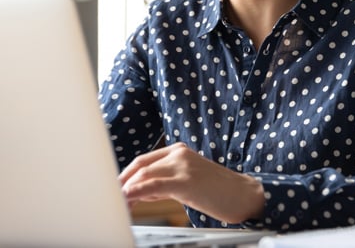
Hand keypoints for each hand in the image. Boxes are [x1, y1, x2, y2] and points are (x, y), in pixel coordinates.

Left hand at [118, 142, 264, 224]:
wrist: (245, 195)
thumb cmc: (219, 191)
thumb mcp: (189, 182)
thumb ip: (165, 182)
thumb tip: (140, 191)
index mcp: (179, 151)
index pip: (144, 160)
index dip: (126, 175)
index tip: (114, 188)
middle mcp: (179, 154)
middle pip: (140, 165)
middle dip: (121, 181)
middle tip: (108, 196)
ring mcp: (183, 165)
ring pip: (144, 174)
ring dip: (126, 189)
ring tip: (116, 202)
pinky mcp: (186, 181)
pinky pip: (154, 185)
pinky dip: (137, 191)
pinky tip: (128, 199)